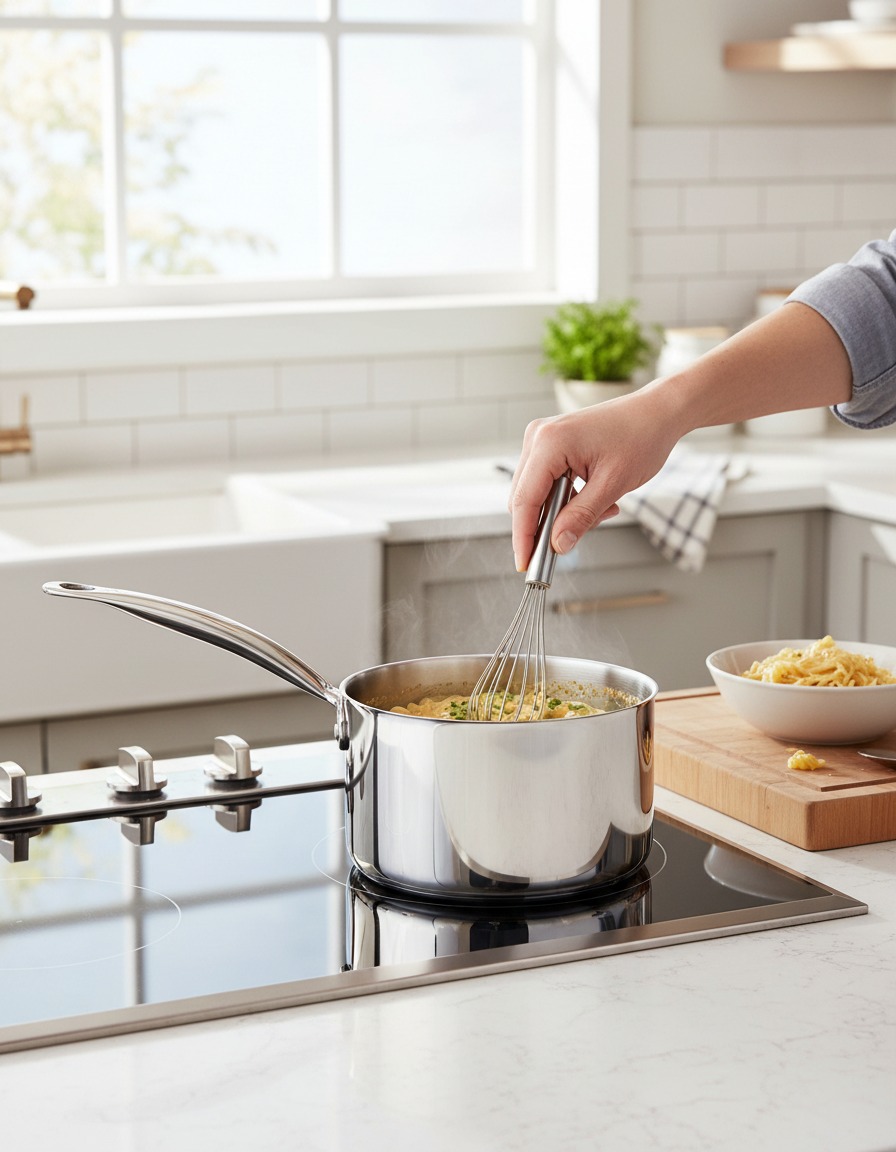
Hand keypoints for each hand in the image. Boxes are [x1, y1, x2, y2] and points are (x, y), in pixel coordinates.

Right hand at [508, 387, 682, 570]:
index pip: (524, 500)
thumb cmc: (641, 437)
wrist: (658, 411)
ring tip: (603, 509)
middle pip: (525, 498)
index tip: (526, 565)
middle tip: (570, 543)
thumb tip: (557, 545)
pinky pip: (548, 482)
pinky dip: (568, 499)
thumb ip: (581, 516)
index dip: (523, 537)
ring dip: (563, 512)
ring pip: (537, 493)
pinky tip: (597, 498)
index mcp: (549, 442)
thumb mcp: (613, 484)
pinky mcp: (552, 444)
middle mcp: (539, 437)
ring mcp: (543, 439)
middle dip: (546, 525)